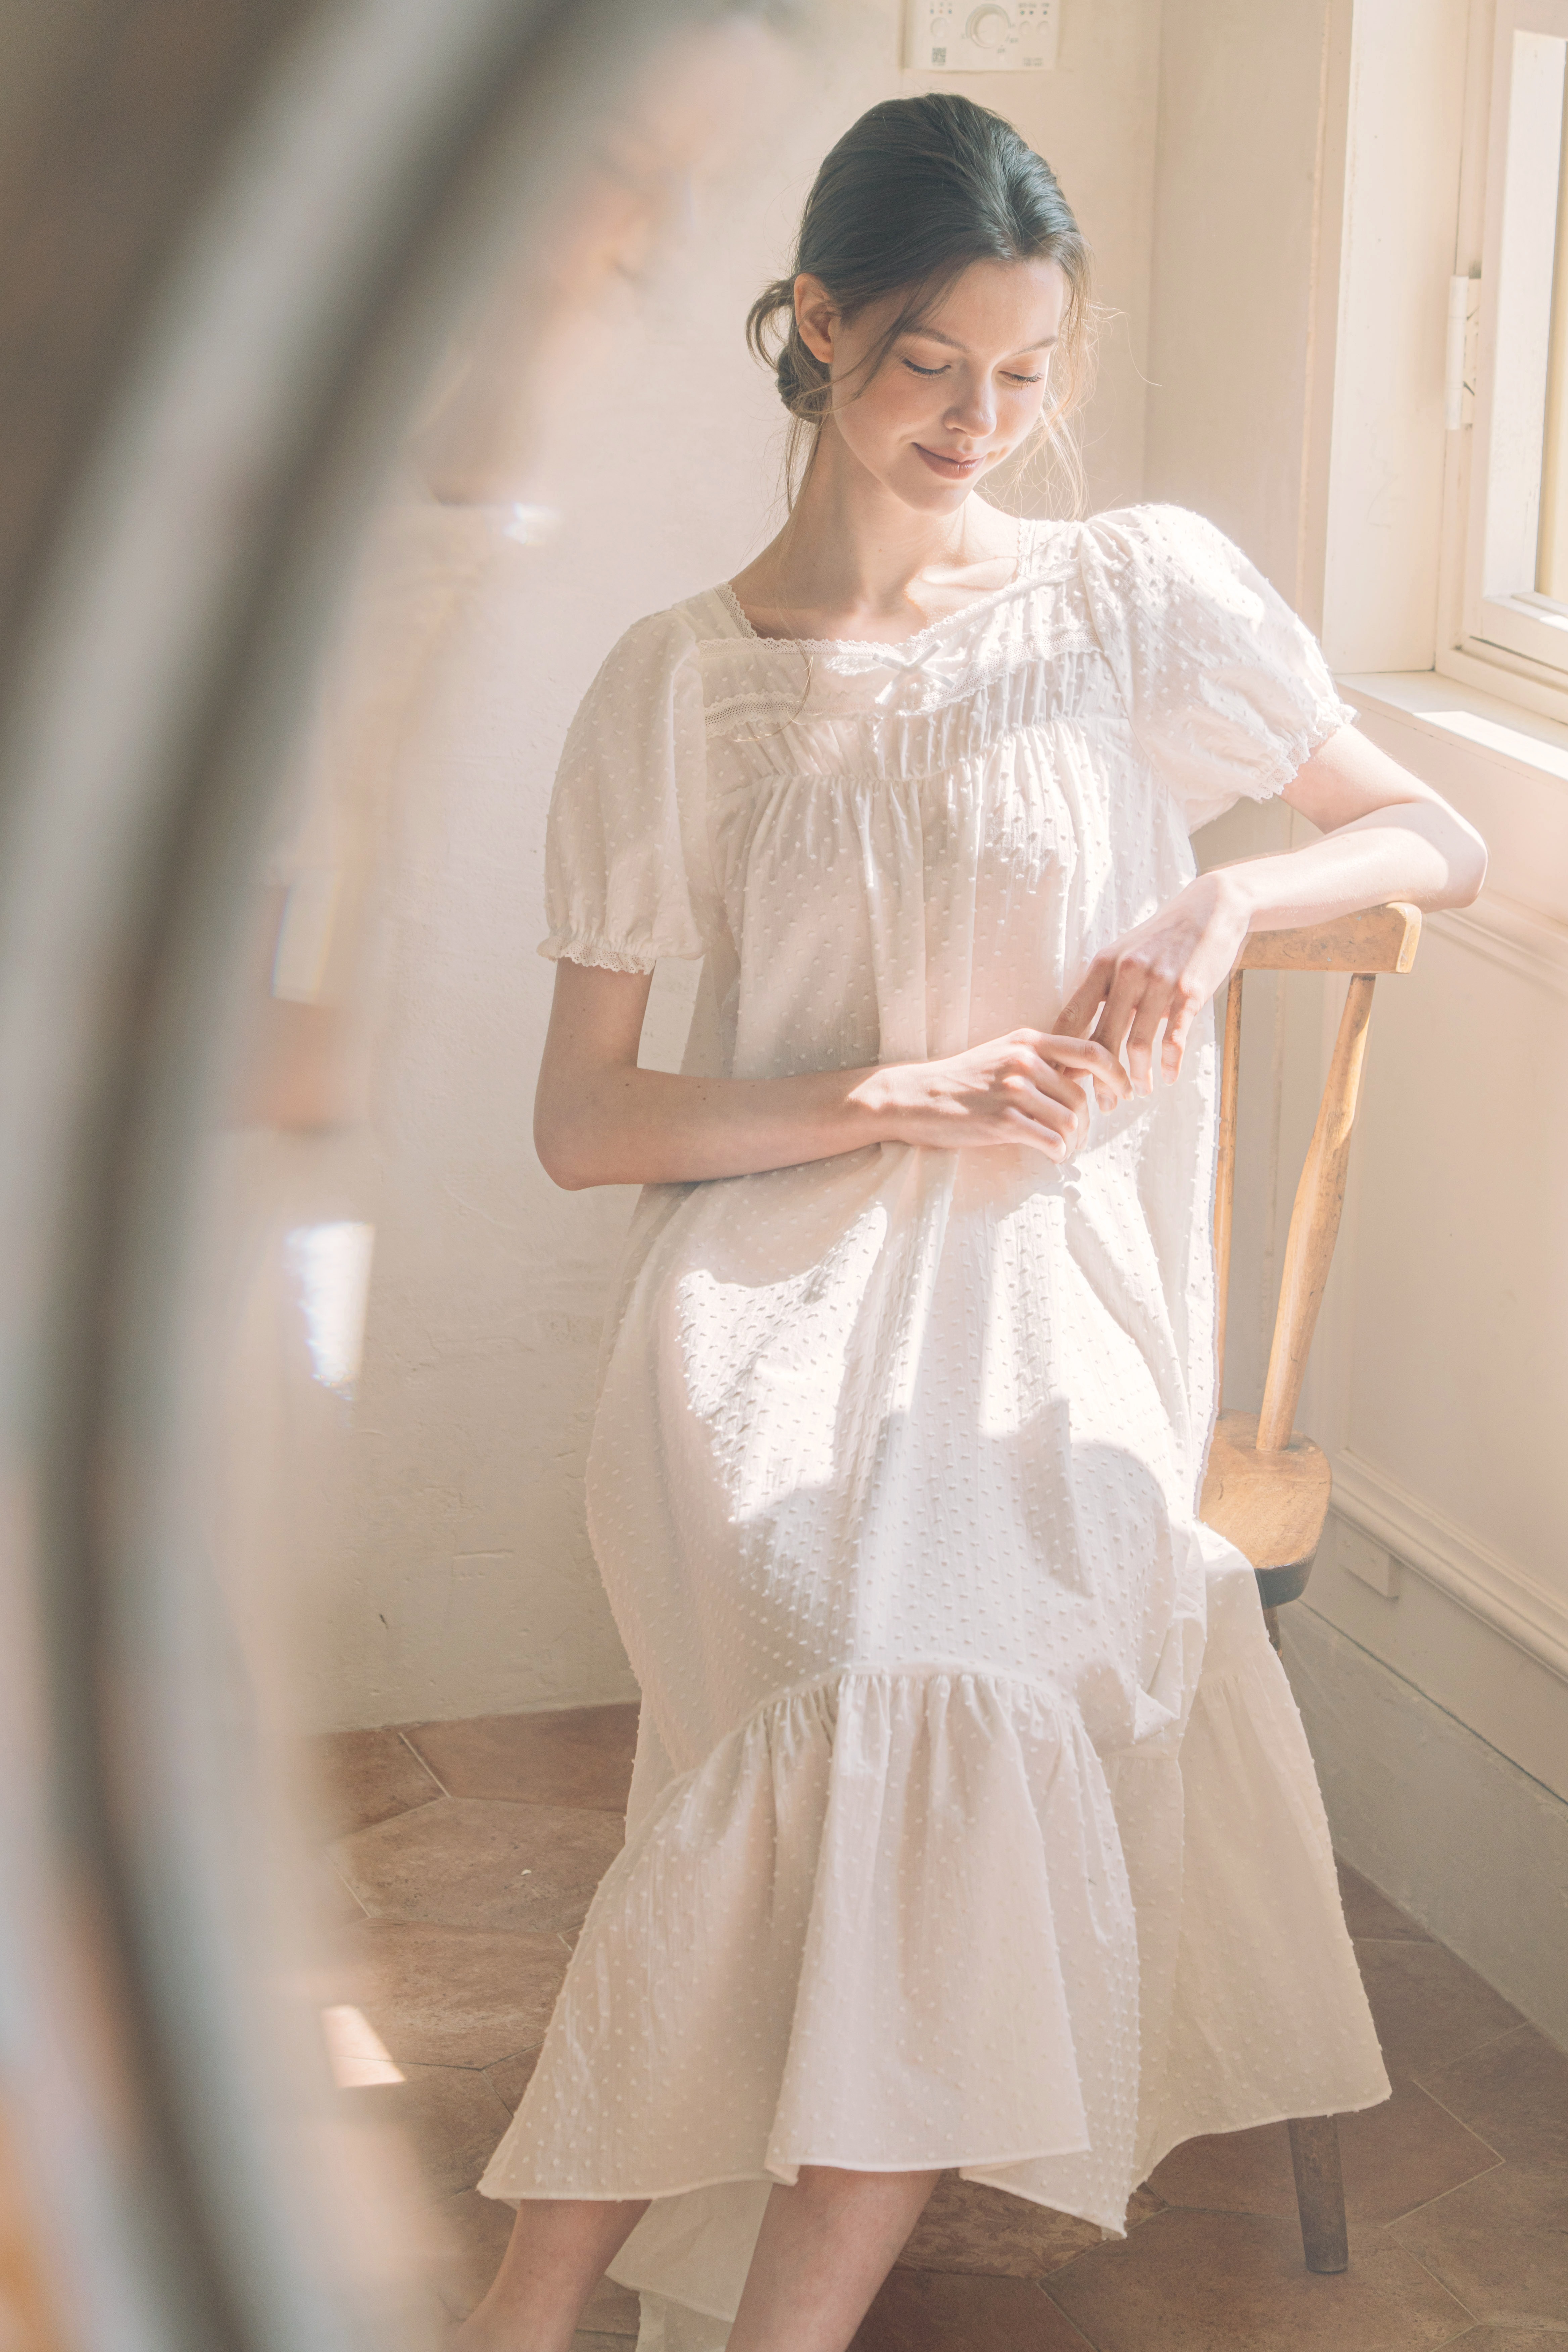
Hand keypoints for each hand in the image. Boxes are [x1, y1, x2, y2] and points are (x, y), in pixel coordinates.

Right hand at [864, 1029, 1130, 1160]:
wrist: (913, 1096)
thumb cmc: (961, 1079)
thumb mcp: (1002, 1054)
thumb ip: (1041, 1059)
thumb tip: (1083, 1075)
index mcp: (1029, 1040)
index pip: (1091, 1049)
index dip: (1117, 1073)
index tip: (1124, 1092)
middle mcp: (1024, 1061)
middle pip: (1081, 1095)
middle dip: (1087, 1121)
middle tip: (1079, 1136)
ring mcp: (1013, 1091)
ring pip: (1070, 1121)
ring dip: (1073, 1141)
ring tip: (1064, 1148)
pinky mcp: (1002, 1122)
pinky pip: (1050, 1141)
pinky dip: (1058, 1153)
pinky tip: (1051, 1155)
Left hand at [1055, 870, 1251, 1092]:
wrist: (1210, 909)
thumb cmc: (1160, 938)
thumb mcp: (1123, 954)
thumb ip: (1103, 990)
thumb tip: (1080, 1038)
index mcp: (1103, 965)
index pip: (1072, 1017)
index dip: (1062, 1054)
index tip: (1058, 1081)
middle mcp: (1127, 973)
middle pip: (1102, 1039)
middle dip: (1101, 1078)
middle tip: (1105, 1103)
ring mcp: (1159, 982)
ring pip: (1138, 1044)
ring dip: (1137, 1075)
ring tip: (1137, 1091)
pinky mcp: (1191, 991)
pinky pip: (1174, 1037)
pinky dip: (1169, 1063)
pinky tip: (1167, 1077)